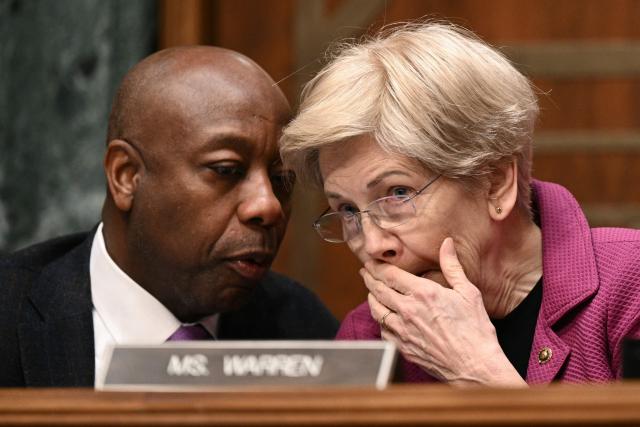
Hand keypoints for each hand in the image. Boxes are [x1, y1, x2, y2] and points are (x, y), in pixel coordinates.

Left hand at [363, 237, 525, 386]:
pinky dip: (379, 320)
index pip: (389, 275)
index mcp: (423, 293)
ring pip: (376, 310)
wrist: (474, 366)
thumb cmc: (475, 330)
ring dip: (371, 298)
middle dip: (369, 278)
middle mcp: (408, 310)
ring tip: (371, 291)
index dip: (376, 266)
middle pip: (378, 290)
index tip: (371, 262)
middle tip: (365, 272)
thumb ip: (452, 266)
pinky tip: (382, 317)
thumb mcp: (468, 292)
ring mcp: (403, 330)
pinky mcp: (402, 347)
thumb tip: (447, 243)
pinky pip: (382, 330)